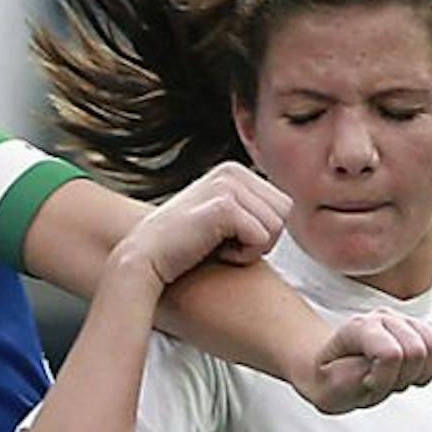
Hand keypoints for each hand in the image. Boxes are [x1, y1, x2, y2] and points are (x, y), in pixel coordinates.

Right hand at [112, 161, 290, 291]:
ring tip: (216, 246)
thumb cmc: (184, 248)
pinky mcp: (224, 205)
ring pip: (276, 228)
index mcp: (234, 171)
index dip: (260, 233)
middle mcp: (232, 171)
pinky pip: (261, 239)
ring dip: (250, 249)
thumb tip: (286, 211)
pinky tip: (213, 251)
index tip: (226, 237)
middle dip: (260, 240)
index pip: (283, 206)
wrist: (145, 260)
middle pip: (284, 214)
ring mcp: (227, 185)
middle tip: (224, 244)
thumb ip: (251, 209)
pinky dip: (242, 256)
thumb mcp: (223, 219)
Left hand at [296, 308, 431, 413]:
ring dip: (421, 372)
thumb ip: (353, 379)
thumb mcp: (326, 388)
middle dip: (403, 379)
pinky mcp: (421, 330)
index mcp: (359, 328)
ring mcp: (404, 322)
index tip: (368, 384)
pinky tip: (415, 373)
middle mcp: (384, 319)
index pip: (392, 353)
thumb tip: (380, 372)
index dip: (384, 380)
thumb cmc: (329, 377)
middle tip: (383, 383)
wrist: (330, 368)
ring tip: (398, 378)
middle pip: (419, 351)